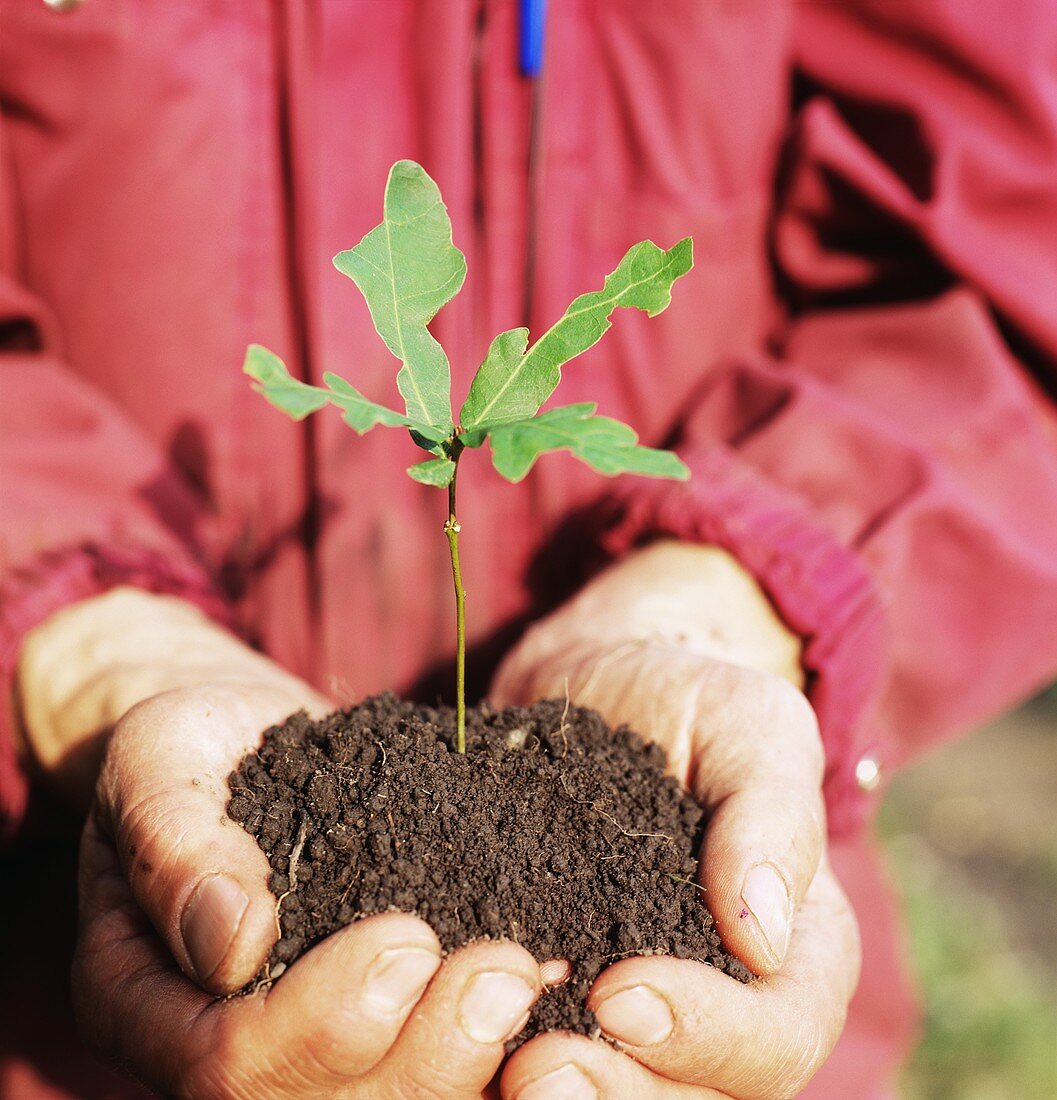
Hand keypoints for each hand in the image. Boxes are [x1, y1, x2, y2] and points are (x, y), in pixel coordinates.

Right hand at [22, 590, 545, 1096]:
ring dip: (470, 1057)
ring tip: (532, 978)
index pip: (227, 1067)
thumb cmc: (188, 746)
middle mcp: (226, 1043)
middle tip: (505, 974)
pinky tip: (559, 980)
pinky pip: (433, 1046)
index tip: (408, 937)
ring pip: (389, 1097)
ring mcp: (310, 1033)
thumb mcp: (159, 766)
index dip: (325, 1021)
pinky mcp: (378, 1008)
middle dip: (423, 1056)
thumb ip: (176, 848)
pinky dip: (498, 1033)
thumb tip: (232, 946)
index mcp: (152, 1004)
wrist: (239, 733)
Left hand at [490, 542, 860, 1098]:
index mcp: (795, 955)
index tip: (620, 988)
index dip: (709, 1036)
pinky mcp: (554, 997)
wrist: (593, 684)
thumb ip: (772, 815)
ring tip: (495, 1069)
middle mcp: (721, 1004)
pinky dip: (491, 1062)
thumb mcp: (748, 725)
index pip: (778, 1037)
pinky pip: (532, 1050)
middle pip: (692, 1099)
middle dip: (616, 1093)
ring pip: (614, 1091)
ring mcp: (634, 1010)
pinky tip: (443, 1035)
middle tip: (534, 1069)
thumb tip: (765, 937)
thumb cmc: (685, 700)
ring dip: (557, 1097)